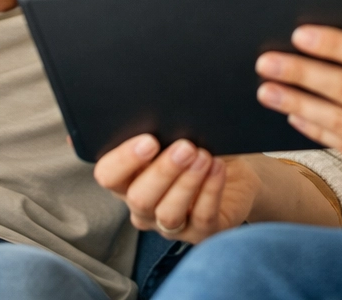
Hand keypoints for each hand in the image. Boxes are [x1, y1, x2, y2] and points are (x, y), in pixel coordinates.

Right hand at [94, 135, 260, 242]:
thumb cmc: (196, 148)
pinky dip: (210, 191)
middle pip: (139, 197)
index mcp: (128, 179)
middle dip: (163, 171)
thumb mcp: (176, 135)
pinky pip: (201, 217)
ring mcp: (169, 225)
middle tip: (185, 146)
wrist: (232, 174)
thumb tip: (152, 108)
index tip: (148, 140)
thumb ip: (161, 127)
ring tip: (204, 156)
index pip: (108, 175)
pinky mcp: (200, 233)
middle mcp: (143, 207)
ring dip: (187, 182)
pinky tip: (217, 168)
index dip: (124, 160)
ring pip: (168, 213)